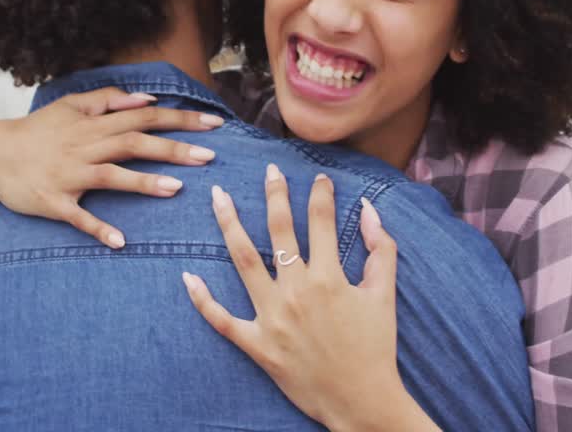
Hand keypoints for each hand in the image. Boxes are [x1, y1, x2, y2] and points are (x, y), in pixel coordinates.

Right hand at [0, 87, 224, 248]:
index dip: (181, 120)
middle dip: (174, 149)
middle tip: (210, 157)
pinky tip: (120, 241)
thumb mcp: (71, 105)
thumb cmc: (38, 130)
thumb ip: (109, 99)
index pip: (146, 118)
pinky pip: (78, 216)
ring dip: (142, 183)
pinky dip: (97, 228)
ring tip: (175, 189)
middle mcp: (85, 147)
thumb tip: (147, 100)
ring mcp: (69, 174)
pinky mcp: (53, 201)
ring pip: (111, 176)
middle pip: (135, 144)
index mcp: (94, 125)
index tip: (216, 124)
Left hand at [182, 166, 435, 431]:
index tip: (318, 178)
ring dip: (229, 224)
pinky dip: (202, 299)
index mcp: (329, 278)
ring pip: (242, 261)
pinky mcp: (257, 344)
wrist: (362, 401)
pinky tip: (187, 276)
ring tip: (218, 196)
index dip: (320, 195)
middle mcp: (297, 291)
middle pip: (279, 231)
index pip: (321, 222)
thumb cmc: (376, 347)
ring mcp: (272, 317)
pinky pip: (222, 320)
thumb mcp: (384, 295)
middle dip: (274, 195)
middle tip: (268, 170)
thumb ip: (382, 249)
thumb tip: (372, 209)